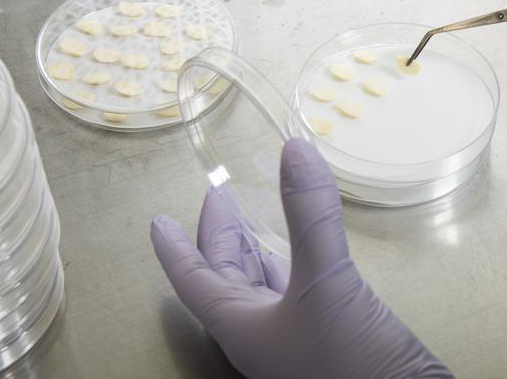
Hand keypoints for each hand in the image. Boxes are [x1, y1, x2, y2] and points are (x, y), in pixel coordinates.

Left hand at [151, 139, 452, 378]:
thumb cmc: (349, 362)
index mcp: (242, 327)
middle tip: (220, 197)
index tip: (157, 221)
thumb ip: (310, 216)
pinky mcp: (328, 338)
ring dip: (255, 251)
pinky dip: (294, 263)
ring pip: (262, 288)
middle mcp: (262, 334)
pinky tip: (305, 251)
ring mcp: (295, 339)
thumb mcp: (325, 281)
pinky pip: (297, 293)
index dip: (174, 248)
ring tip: (251, 219)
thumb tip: (294, 149)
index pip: (192, 280)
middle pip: (226, 280)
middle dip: (221, 237)